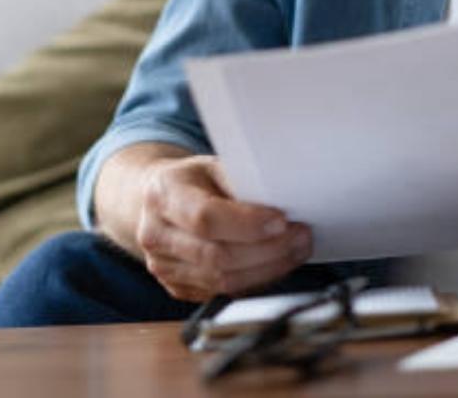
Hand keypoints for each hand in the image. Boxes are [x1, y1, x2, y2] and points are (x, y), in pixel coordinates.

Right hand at [136, 155, 311, 302]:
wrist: (158, 201)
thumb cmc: (193, 179)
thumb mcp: (212, 165)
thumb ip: (240, 180)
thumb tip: (281, 198)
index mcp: (164, 194)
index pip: (205, 218)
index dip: (247, 224)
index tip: (281, 220)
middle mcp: (157, 235)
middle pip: (217, 256)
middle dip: (268, 249)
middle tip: (301, 235)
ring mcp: (163, 267)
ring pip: (223, 281)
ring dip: (268, 268)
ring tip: (297, 249)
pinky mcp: (177, 288)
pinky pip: (224, 292)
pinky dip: (257, 280)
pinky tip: (277, 263)